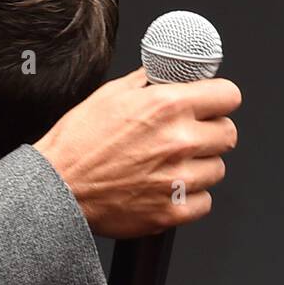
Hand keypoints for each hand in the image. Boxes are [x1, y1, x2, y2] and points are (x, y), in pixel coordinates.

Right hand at [33, 67, 240, 237]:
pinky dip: (188, 198)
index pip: (229, 96)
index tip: (212, 105)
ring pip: (217, 169)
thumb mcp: (108, 95)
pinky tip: (164, 189)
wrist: (55, 188)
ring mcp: (178, 179)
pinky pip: (204, 202)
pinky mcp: (172, 211)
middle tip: (185, 137)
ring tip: (167, 166)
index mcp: (166, 106)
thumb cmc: (75, 143)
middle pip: (228, 134)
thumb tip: (167, 73)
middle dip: (209, 133)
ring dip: (198, 167)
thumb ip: (147, 82)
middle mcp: (178, 141)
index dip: (219, 99)